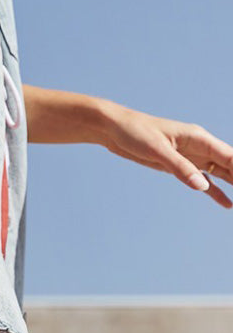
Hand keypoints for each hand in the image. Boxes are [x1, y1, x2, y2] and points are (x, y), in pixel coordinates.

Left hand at [96, 100, 232, 208]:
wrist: (112, 128)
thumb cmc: (134, 131)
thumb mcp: (156, 149)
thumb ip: (180, 167)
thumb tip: (202, 186)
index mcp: (198, 138)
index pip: (231, 157)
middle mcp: (200, 147)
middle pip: (231, 166)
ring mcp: (191, 156)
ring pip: (221, 173)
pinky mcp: (179, 165)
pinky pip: (204, 181)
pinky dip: (216, 192)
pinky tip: (228, 205)